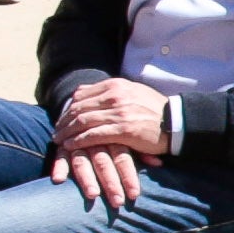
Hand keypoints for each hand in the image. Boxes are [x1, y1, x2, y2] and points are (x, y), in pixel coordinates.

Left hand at [50, 76, 169, 211]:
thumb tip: (86, 92)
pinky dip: (78, 141)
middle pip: (79, 108)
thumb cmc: (155, 110)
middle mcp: (114, 96)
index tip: (63, 118)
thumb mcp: (132, 92)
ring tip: (59, 140)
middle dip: (64, 121)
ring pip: (82, 121)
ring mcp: (118, 113)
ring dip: (67, 132)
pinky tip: (70, 146)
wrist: (177, 122)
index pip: (82, 94)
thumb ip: (110, 92)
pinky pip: (92, 135)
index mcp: (115, 85)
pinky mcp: (122, 130)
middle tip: (56, 131)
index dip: (68, 107)